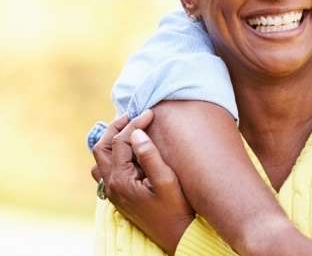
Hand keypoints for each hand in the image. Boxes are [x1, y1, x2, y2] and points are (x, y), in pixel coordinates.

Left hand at [92, 111, 194, 255]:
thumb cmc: (175, 208)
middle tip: (134, 115)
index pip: (121, 142)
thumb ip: (150, 155)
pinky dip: (112, 154)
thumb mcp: (166, 180)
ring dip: (111, 140)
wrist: (175, 234)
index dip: (135, 124)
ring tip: (129, 129)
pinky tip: (127, 150)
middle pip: (102, 147)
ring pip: (100, 158)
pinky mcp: (117, 194)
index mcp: (121, 180)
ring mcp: (112, 191)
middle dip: (116, 127)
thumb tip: (136, 133)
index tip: (150, 113)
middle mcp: (110, 186)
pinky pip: (104, 169)